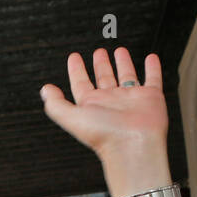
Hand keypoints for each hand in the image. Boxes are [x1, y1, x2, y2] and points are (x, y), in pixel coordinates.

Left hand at [41, 48, 169, 194]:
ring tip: (119, 51)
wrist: (133, 145)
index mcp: (92, 105)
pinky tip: (150, 58)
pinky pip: (152, 79)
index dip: (77, 70)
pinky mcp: (150, 97)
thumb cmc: (104, 136)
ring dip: (122, 63)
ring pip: (126, 76)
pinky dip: (151, 68)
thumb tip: (45, 91)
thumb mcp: (72, 118)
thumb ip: (56, 104)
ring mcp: (130, 99)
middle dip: (100, 65)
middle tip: (98, 52)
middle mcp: (110, 102)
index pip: (81, 84)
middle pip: (103, 78)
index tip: (75, 57)